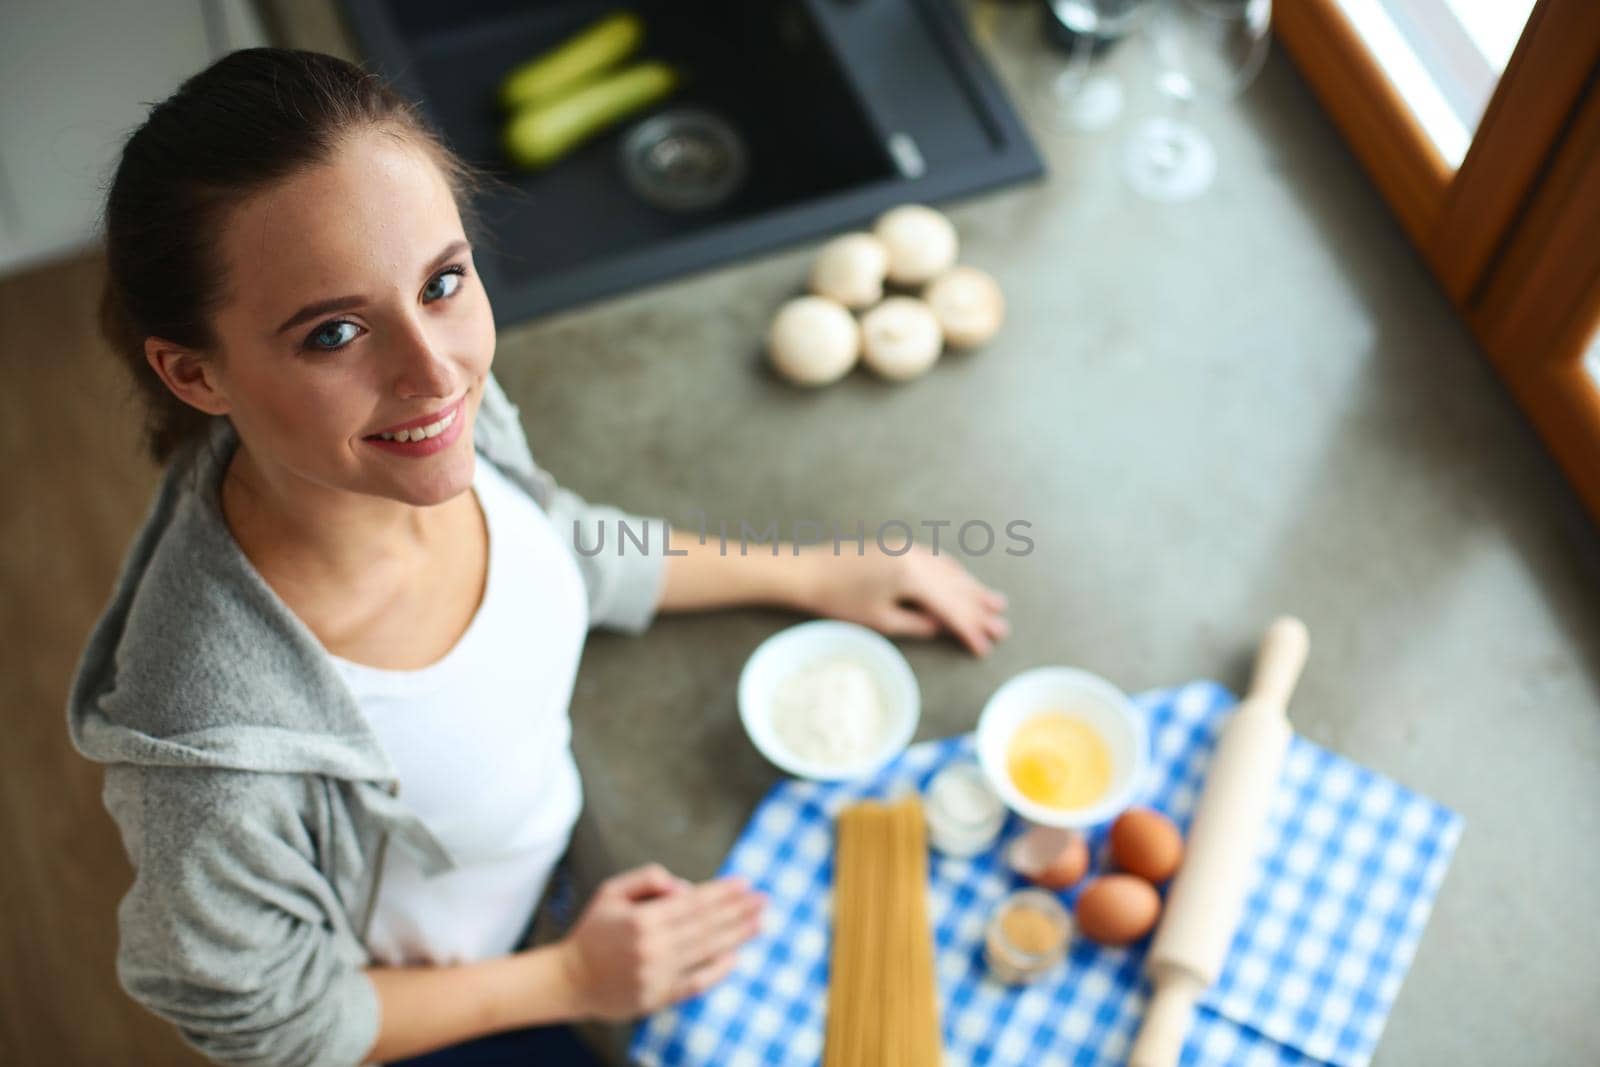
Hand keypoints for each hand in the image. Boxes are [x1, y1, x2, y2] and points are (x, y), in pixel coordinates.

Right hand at [556, 864, 764, 1020]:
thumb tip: (686, 888)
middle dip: (738, 911)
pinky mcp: (658, 997)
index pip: (693, 903)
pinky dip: (718, 970)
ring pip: (706, 951)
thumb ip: (648, 879)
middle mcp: (652, 948)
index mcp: (641, 919)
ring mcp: (657, 975)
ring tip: (760, 922)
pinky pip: (696, 982)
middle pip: (706, 926)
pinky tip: (736, 955)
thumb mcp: (611, 891)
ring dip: (737, 936)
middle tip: (764, 900)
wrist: (569, 980)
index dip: (722, 893)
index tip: (745, 883)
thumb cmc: (593, 931)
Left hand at [795, 543, 1009, 655]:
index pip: (951, 609)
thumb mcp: (882, 621)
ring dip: (973, 589)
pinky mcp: (900, 548)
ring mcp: (910, 550)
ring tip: (995, 603)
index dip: (970, 630)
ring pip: (951, 573)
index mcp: (914, 578)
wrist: (808, 571)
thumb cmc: (840, 601)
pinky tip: (963, 581)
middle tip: (1003, 627)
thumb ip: (918, 625)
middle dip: (980, 610)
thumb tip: (944, 628)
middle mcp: (918, 559)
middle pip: (957, 589)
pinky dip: (954, 575)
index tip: (986, 647)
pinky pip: (937, 561)